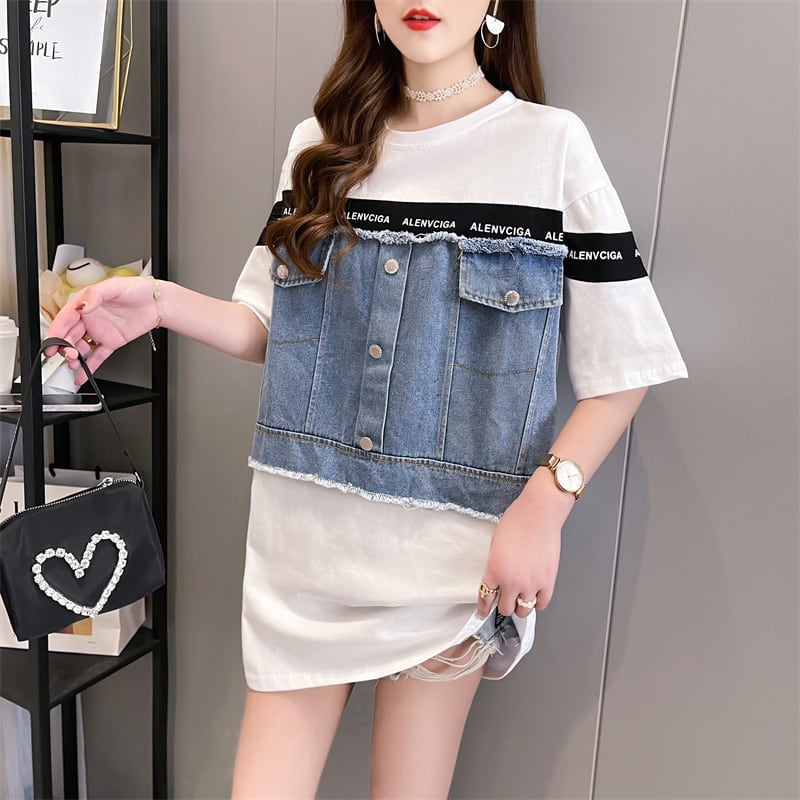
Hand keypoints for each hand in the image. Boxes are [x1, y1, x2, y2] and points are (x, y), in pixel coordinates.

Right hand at [44, 276, 158, 383]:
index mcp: (86, 303)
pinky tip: (81, 375)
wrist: (159, 303)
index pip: (65, 319)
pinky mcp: (111, 342)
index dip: (56, 332)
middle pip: (70, 335)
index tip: (50, 343)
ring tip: (74, 364)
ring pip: (81, 347)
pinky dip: (89, 367)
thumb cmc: (139, 289)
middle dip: (64, 347)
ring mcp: (100, 331)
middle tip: (66, 355)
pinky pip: (97, 356)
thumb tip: (82, 306)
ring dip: (74, 357)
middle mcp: (91, 318)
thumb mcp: (115, 286)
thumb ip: (95, 295)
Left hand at [476, 483, 566, 618]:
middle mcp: (511, 581)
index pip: (485, 597)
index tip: (483, 612)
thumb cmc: (517, 521)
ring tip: (520, 600)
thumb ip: (495, 565)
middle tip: (505, 600)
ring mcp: (531, 583)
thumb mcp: (495, 544)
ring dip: (520, 606)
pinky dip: (537, 602)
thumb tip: (497, 579)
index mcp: (494, 570)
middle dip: (503, 605)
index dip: (483, 608)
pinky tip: (534, 596)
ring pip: (523, 611)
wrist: (539, 513)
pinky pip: (542, 603)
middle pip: (505, 608)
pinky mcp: (548, 582)